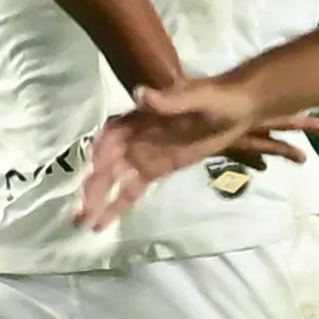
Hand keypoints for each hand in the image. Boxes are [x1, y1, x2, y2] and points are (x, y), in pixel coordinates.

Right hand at [78, 77, 309, 229]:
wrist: (239, 108)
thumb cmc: (217, 96)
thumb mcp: (197, 96)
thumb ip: (169, 100)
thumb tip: (141, 95)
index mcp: (139, 116)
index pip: (110, 136)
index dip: (100, 154)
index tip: (94, 173)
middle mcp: (134, 137)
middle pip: (107, 163)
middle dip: (92, 187)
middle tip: (80, 211)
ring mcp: (144, 155)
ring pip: (114, 180)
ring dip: (98, 200)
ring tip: (83, 223)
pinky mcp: (156, 170)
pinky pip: (132, 189)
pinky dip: (117, 205)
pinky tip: (103, 224)